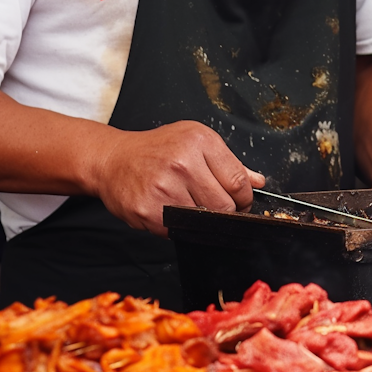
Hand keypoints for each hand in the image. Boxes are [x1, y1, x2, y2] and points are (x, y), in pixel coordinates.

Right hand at [87, 121, 263, 234]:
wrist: (113, 159)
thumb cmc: (156, 149)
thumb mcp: (196, 141)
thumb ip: (229, 163)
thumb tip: (257, 182)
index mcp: (200, 142)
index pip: (238, 182)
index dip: (245, 198)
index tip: (241, 202)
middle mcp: (183, 163)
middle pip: (224, 206)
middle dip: (226, 211)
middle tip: (216, 207)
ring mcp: (164, 188)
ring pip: (203, 221)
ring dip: (201, 220)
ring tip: (190, 205)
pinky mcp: (148, 210)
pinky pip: (178, 230)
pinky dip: (179, 226)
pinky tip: (171, 210)